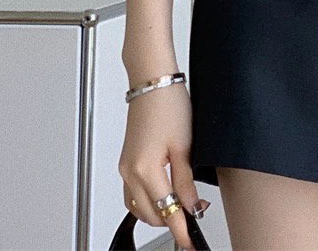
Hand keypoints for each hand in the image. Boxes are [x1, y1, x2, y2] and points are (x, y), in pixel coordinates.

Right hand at [119, 84, 207, 250]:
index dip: (179, 230)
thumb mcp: (185, 145)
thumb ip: (186, 181)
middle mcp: (130, 172)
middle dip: (170, 221)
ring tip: (180, 208)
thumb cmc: (168, 104)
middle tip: (192, 219)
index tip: (189, 242)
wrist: (153, 82)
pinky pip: (133, 193)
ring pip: (139, 206)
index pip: (165, 211)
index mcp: (145, 169)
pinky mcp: (126, 161)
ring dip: (158, 212)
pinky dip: (147, 200)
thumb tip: (192, 206)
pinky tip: (163, 194)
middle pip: (150, 214)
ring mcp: (126, 167)